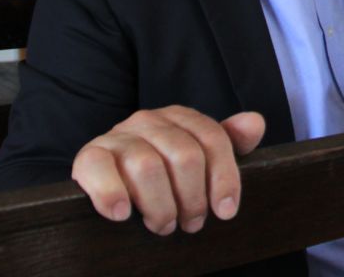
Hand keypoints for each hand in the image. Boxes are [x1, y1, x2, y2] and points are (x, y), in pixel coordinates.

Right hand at [71, 106, 265, 234]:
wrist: (107, 181)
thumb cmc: (162, 174)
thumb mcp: (198, 157)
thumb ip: (229, 141)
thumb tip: (255, 122)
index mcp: (179, 117)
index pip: (213, 139)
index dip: (224, 178)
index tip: (225, 212)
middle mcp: (148, 120)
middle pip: (184, 156)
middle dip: (192, 198)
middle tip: (190, 223)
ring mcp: (116, 136)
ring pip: (147, 167)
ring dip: (159, 206)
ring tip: (162, 225)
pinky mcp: (88, 156)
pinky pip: (99, 170)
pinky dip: (112, 194)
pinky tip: (122, 214)